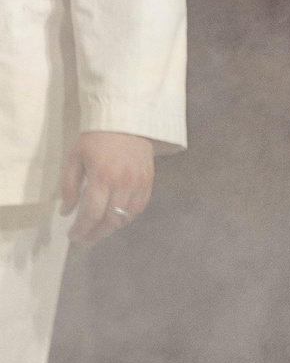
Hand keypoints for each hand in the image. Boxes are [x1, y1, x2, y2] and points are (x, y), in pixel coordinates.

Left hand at [58, 130, 154, 246]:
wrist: (127, 121)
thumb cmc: (96, 138)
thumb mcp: (74, 158)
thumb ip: (69, 186)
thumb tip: (66, 211)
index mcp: (102, 177)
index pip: (92, 213)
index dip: (81, 229)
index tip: (73, 236)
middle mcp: (123, 184)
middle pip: (111, 220)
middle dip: (96, 234)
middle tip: (84, 242)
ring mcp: (139, 184)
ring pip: (126, 217)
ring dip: (111, 228)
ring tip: (98, 232)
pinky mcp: (149, 182)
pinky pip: (139, 208)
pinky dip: (127, 217)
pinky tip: (116, 219)